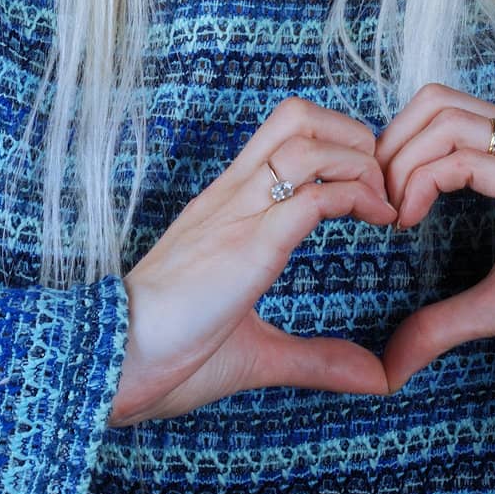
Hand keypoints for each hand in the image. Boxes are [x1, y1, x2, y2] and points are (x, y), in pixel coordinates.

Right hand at [108, 97, 397, 426]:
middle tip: (380, 184)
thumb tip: (373, 378)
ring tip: (383, 202)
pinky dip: (357, 196)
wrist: (111, 363)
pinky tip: (379, 221)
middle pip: (297, 115)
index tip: (369, 189)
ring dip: (360, 161)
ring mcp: (238, 215)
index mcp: (226, 208)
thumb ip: (314, 359)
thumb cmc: (165, 357)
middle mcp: (232, 197)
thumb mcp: (255, 353)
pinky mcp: (248, 245)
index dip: (337, 143)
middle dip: (354, 135)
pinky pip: (312, 196)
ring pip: (308, 139)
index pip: (284, 134)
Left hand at [374, 82, 494, 391]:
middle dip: (390, 145)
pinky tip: (413, 218)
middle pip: (434, 101)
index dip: (397, 147)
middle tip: (377, 202)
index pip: (439, 113)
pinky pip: (471, 158)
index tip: (380, 204)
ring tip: (395, 213)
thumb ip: (446, 320)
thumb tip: (393, 360)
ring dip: (402, 161)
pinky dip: (425, 179)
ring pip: (446, 119)